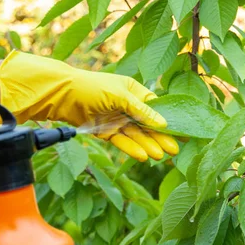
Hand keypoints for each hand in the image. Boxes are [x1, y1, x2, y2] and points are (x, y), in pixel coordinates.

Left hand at [0, 51, 178, 161]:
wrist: (62, 95)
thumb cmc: (93, 88)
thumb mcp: (121, 96)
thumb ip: (142, 111)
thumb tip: (163, 123)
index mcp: (133, 91)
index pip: (154, 108)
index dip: (167, 120)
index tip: (182, 131)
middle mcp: (127, 106)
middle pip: (148, 125)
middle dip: (161, 137)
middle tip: (175, 150)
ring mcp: (117, 120)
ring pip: (136, 135)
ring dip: (148, 145)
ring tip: (160, 156)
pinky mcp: (106, 132)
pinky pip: (122, 141)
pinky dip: (131, 148)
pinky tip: (142, 156)